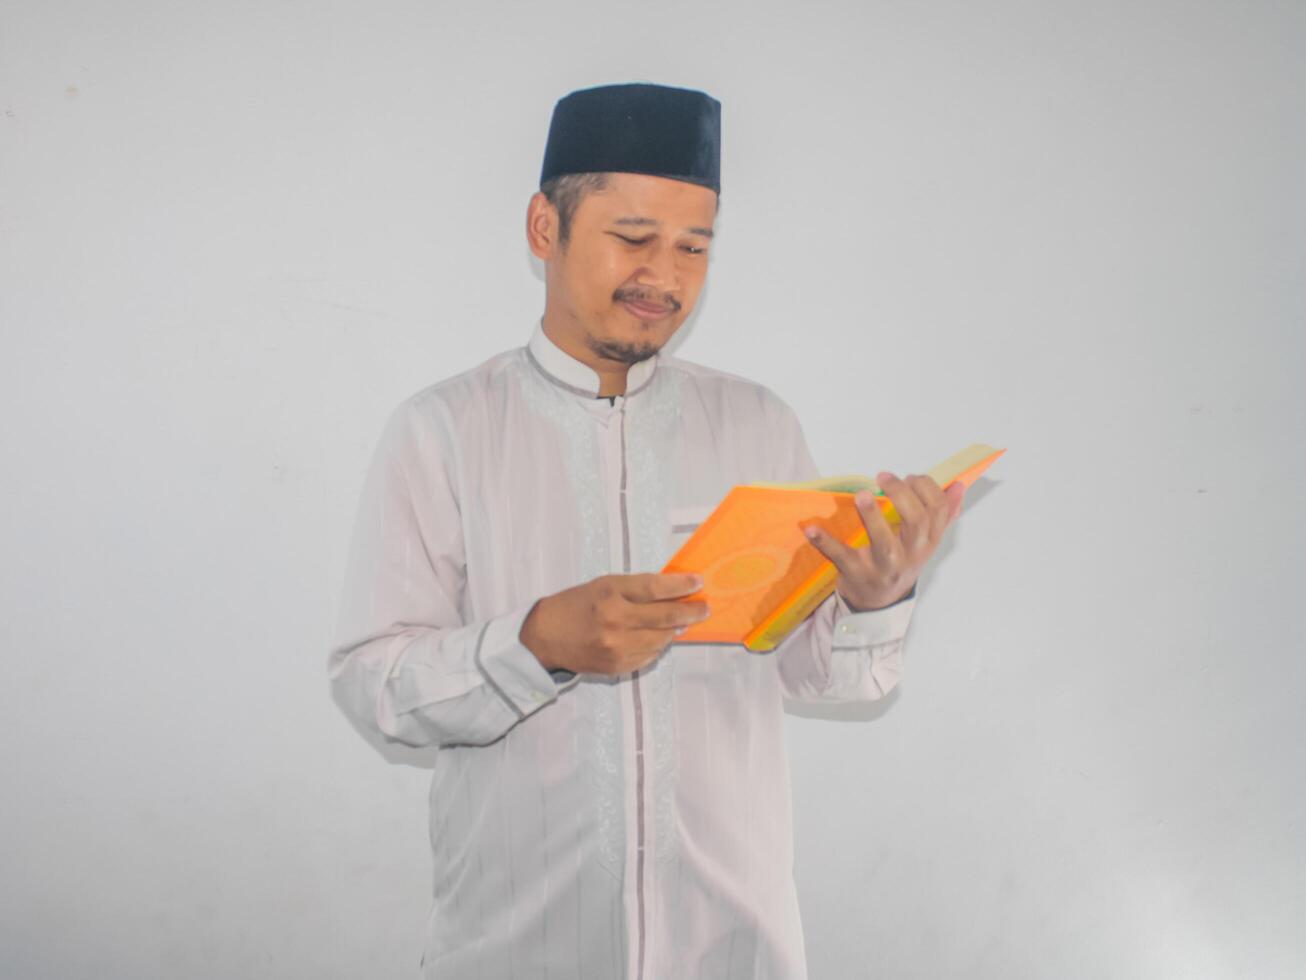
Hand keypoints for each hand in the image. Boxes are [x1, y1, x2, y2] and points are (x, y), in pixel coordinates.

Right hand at [519, 573, 709, 675]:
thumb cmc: (576, 605)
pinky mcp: (618, 666)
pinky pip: (650, 656)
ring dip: (675, 630)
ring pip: (662, 639)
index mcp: (610, 595)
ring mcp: (618, 648)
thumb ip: (636, 589)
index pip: (655, 589)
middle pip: (665, 618)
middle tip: (705, 608)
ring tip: (680, 622)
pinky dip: (658, 645)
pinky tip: (657, 637)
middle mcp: (615, 622)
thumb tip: (673, 593)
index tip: (698, 583)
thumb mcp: (603, 585)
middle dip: (691, 612)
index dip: (680, 586)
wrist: (545, 638)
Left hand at [803, 472, 964, 610]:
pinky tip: (809, 527)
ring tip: (862, 495)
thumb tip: (959, 485)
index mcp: (928, 542)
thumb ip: (943, 514)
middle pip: (917, 522)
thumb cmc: (901, 562)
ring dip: (873, 518)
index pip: (938, 510)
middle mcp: (910, 555)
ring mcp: (883, 567)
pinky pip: (841, 557)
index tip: (910, 476)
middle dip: (903, 496)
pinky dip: (824, 542)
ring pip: (885, 544)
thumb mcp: (925, 542)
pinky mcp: (857, 574)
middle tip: (884, 477)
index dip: (926, 489)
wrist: (879, 603)